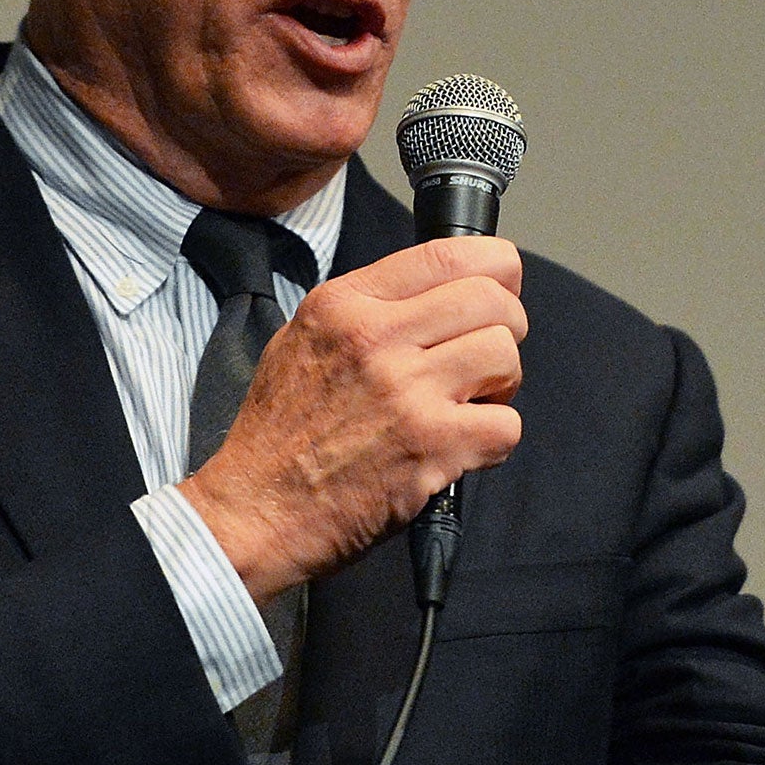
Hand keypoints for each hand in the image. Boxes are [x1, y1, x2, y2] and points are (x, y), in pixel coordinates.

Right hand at [178, 236, 525, 602]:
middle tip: (486, 355)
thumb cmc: (278, 432)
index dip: (496, 265)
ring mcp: (406, 392)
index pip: (446, 254)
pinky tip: (462, 445)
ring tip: (471, 402)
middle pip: (490, 299)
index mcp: (343, 304)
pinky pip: (506, 425)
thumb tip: (433, 294)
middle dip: (507, 326)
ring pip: (505, 355)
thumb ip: (363, 309)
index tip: (504, 282)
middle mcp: (376, 338)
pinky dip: (494, 438)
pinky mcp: (430, 447)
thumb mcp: (299, 339)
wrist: (257, 510)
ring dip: (501, 383)